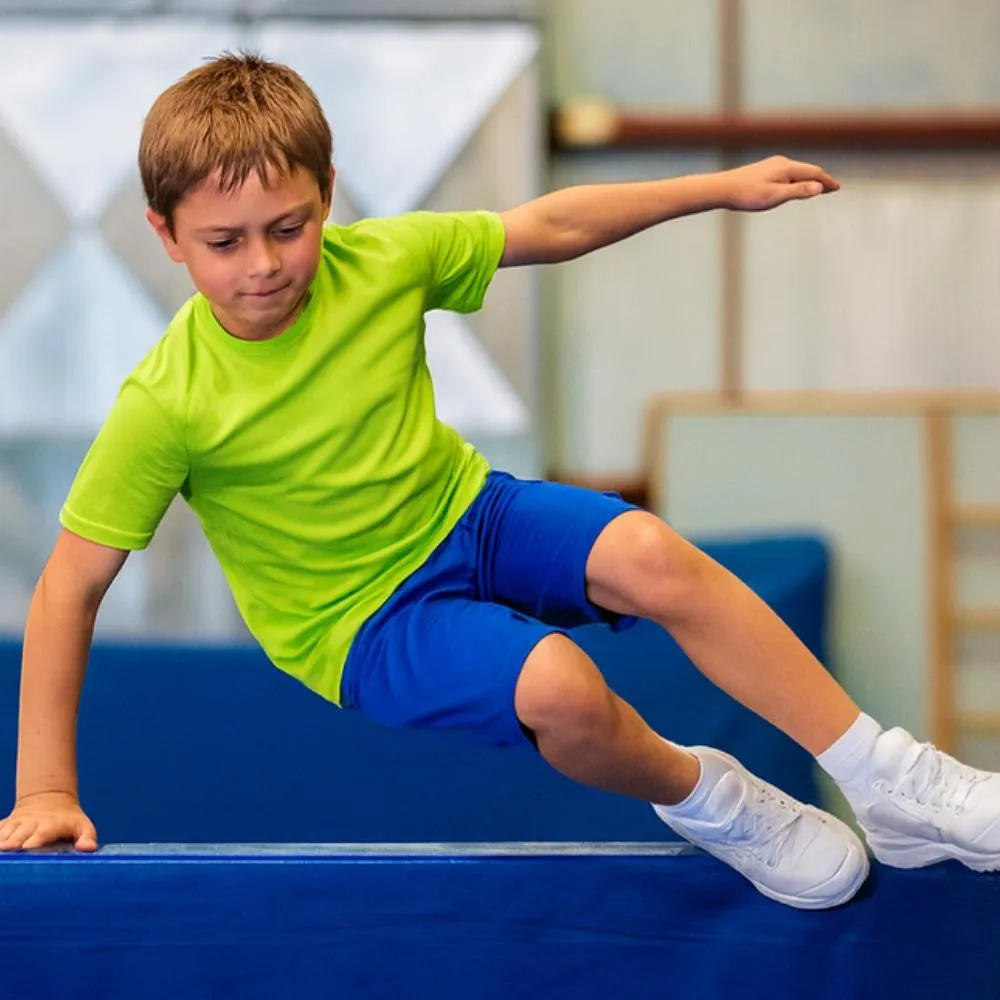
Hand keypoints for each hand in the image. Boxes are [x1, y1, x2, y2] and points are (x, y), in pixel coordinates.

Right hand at [0, 791, 97, 851]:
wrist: (50, 800)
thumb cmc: (69, 820)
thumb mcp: (84, 826)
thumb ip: (88, 837)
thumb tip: (88, 848)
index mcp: (52, 825)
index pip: (43, 833)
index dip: (35, 839)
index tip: (28, 847)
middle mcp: (32, 823)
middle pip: (20, 834)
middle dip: (13, 843)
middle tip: (8, 851)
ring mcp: (17, 823)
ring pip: (6, 832)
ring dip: (2, 841)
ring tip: (1, 849)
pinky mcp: (6, 824)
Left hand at [722, 155, 839, 211]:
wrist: (722, 189)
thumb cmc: (747, 195)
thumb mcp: (775, 196)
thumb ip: (798, 191)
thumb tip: (819, 187)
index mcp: (786, 168)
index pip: (814, 173)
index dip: (826, 181)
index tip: (837, 188)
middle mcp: (781, 163)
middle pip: (806, 170)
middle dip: (820, 179)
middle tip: (832, 188)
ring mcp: (771, 166)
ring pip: (796, 172)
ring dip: (808, 179)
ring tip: (816, 188)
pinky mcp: (763, 171)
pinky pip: (786, 174)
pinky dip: (796, 180)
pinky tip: (792, 186)